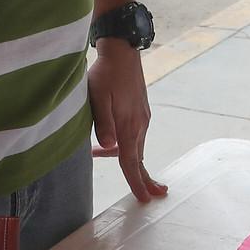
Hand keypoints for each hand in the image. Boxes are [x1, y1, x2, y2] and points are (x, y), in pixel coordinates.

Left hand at [88, 40, 165, 203]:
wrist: (123, 51)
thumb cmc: (106, 74)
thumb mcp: (98, 98)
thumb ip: (103, 123)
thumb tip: (109, 148)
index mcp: (129, 125)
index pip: (131, 162)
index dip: (137, 182)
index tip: (146, 198)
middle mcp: (139, 124)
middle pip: (139, 158)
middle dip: (144, 178)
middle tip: (152, 194)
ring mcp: (142, 117)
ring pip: (135, 145)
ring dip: (125, 157)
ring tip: (97, 154)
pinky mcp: (141, 110)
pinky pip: (134, 134)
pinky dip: (124, 143)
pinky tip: (107, 137)